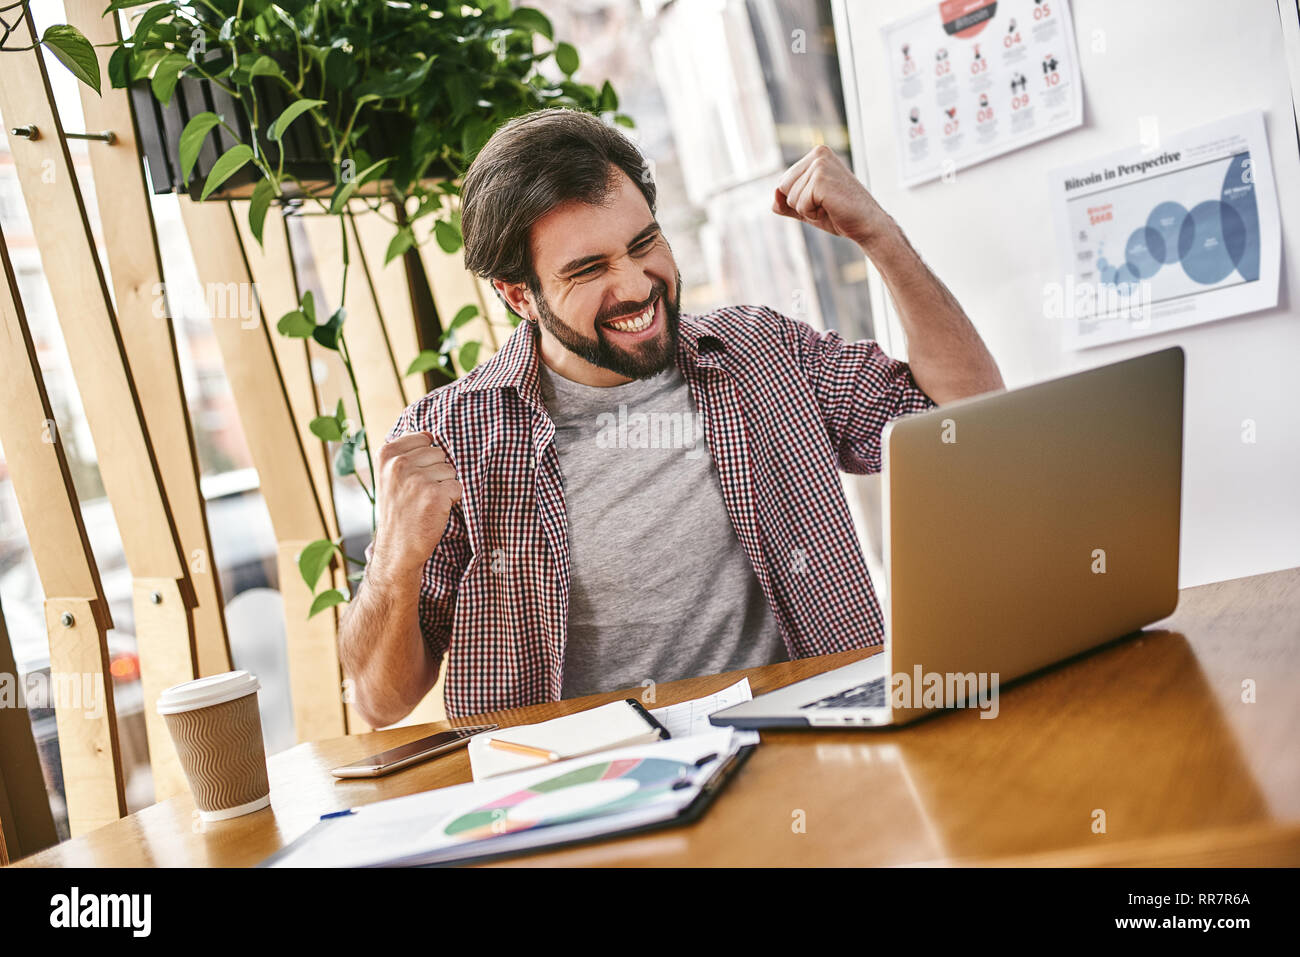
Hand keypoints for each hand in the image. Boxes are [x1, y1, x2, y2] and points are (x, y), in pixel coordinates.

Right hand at [370, 431, 462, 578]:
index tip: (413, 478)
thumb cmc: (399, 509)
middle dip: (436, 472)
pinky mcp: (435, 494)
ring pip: (450, 470)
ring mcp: (417, 479)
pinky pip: (457, 486)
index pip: (425, 438)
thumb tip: (429, 433)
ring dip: (444, 486)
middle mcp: (399, 463)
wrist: (398, 548)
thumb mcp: (390, 475)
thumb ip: (406, 452)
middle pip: (440, 453)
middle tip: (419, 494)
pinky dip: (452, 499)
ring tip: (425, 502)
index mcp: (387, 453)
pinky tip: (435, 510)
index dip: (426, 459)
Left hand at [772, 144, 892, 248]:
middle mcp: (818, 154)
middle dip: (800, 204)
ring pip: (790, 197)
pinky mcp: (821, 179)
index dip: (798, 199)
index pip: (783, 182)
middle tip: (826, 204)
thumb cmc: (839, 214)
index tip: (822, 199)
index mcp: (816, 154)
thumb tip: (774, 194)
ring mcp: (820, 165)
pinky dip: (812, 214)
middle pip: (782, 187)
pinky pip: (799, 205)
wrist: (866, 224)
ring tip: (830, 206)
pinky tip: (831, 208)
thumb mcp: (807, 207)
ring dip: (807, 210)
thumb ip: (786, 202)